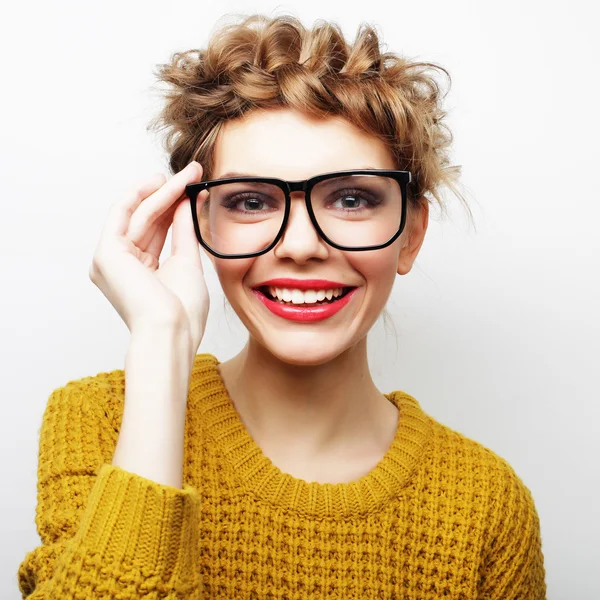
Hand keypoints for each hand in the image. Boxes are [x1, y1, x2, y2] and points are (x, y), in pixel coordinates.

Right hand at [89, 161, 208, 353]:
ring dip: (164, 191)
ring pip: (140, 214)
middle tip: (192, 173)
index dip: (175, 207)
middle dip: (170, 194)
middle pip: (147, 219)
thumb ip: (183, 231)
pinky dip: (142, 195)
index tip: (194, 188)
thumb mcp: (187, 262)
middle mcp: (121, 264)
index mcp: (139, 272)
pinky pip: (125, 214)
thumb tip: (186, 201)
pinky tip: (161, 181)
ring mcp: (110, 259)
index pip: (156, 230)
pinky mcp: (107, 252)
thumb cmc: (182, 311)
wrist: (172, 331)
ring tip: (187, 174)